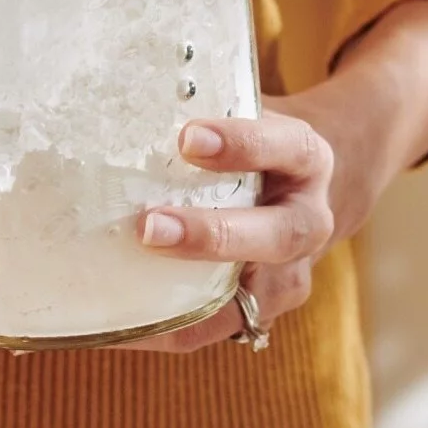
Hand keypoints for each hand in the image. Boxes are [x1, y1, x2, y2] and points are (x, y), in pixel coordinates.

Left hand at [122, 103, 335, 353]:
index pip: (283, 148)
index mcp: (307, 158)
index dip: (240, 144)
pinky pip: (215, 328)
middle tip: (150, 224)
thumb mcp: (248, 114)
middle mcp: (309, 220)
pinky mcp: (260, 311)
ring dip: (186, 296)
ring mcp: (290, 273)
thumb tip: (125, 98)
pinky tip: (118, 323)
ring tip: (126, 288)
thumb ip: (206, 108)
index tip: (188, 137)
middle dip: (212, 235)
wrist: (303, 187)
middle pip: (275, 235)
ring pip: (248, 297)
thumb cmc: (256, 142)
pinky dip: (168, 329)